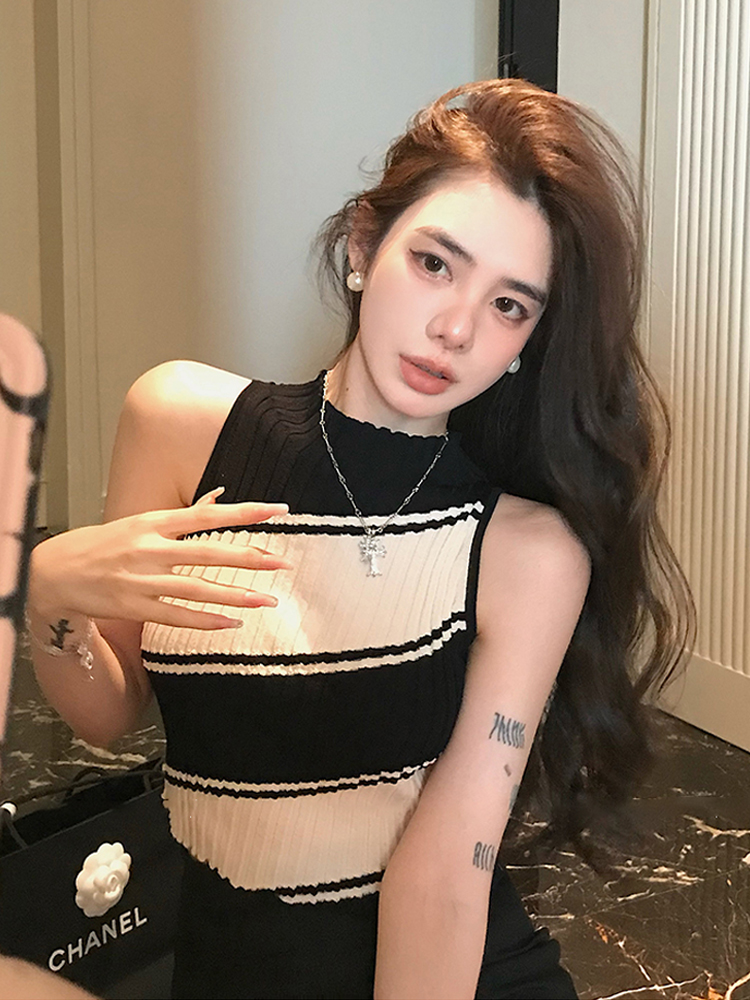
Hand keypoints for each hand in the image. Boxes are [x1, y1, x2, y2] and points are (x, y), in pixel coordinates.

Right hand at [28, 488, 291, 629]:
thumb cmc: (105, 544)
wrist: (56, 572)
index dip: (245, 512)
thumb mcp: (142, 521)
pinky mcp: (135, 607)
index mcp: (154, 522)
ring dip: (236, 595)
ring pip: (198, 588)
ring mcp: (142, 580)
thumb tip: (220, 494)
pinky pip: (178, 616)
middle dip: (249, 557)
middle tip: (283, 563)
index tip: (278, 510)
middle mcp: (150, 549)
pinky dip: (207, 620)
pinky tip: (233, 622)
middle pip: (209, 552)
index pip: (208, 514)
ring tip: (268, 600)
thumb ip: (184, 513)